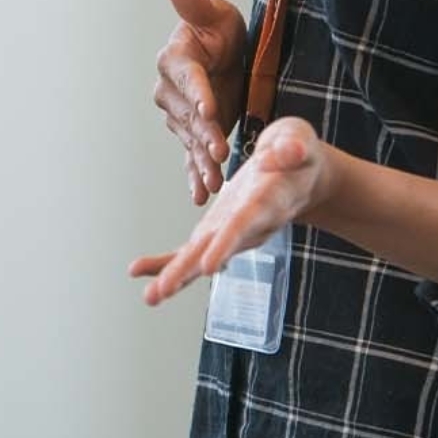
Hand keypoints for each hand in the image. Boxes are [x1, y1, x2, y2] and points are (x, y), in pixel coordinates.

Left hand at [129, 116, 331, 307]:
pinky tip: (138, 271)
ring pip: (200, 257)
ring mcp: (230, 231)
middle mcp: (247, 224)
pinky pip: (190, 250)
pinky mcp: (217, 229)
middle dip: (189, 270)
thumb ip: (294, 148)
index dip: (227, 244)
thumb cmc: (297, 153)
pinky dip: (165, 261)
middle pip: (215, 250)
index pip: (245, 224)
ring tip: (150, 297)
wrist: (299, 174)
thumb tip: (286, 152)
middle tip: (163, 290)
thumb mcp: (300, 140)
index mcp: (267, 201)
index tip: (208, 266)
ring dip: (173, 276)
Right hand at [153, 0, 250, 204]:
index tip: (210, 109)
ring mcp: (178, 114)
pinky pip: (190, 155)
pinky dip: (194, 175)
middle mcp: (169, 88)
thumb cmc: (218, 28)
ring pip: (190, 138)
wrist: (223, 52)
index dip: (199, 93)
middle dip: (205, 133)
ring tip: (216, 181)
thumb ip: (195, 4)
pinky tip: (202, 196)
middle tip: (221, 150)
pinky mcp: (190, 132)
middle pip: (189, 113)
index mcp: (175, 57)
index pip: (188, 76)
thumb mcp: (214, 13)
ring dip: (202, 160)